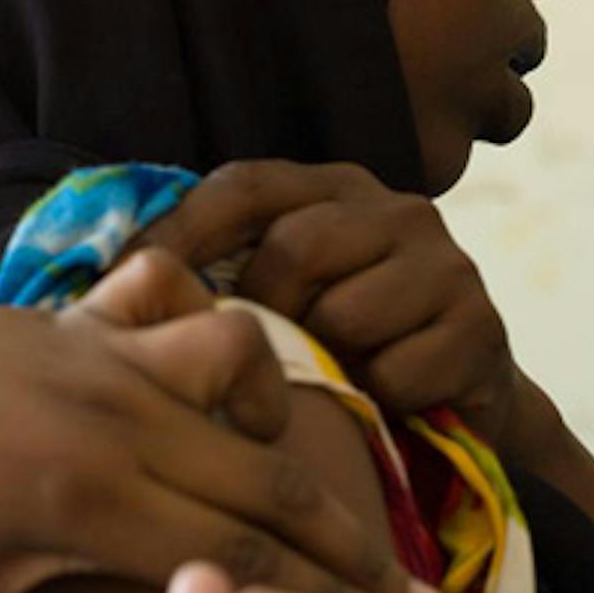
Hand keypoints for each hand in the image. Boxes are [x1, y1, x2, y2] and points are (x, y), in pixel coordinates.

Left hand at [0, 252, 410, 592]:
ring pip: (242, 367)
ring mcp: (102, 357)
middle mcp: (114, 419)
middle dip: (351, 537)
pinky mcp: (82, 320)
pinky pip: (182, 312)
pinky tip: (205, 394)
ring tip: (275, 480)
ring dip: (277, 420)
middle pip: (272, 477)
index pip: (242, 554)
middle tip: (414, 592)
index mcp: (86, 500)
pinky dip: (211, 345)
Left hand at [138, 159, 543, 456]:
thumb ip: (222, 275)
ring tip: (333, 379)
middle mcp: (398, 210)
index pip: (245, 187)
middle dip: (265, 315)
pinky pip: (394, 371)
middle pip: (295, 248)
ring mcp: (447, 265)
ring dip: (326, 364)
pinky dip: (375, 399)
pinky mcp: (481, 329)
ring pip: (345, 315)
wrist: (460, 405)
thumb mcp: (285, 300)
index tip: (120, 280)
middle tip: (259, 361)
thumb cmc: (348, 352)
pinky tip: (383, 402)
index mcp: (336, 189)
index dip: (180, 231)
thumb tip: (112, 283)